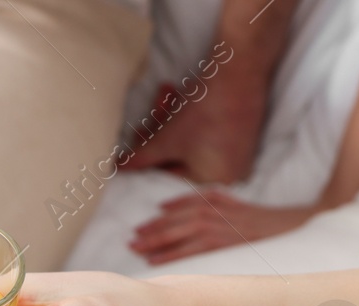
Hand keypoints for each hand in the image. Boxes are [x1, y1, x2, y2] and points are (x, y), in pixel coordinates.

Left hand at [122, 83, 265, 184]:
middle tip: (148, 117)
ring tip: (165, 94)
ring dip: (172, 119)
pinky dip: (190, 116)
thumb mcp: (164, 139)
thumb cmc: (203, 110)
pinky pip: (206, 133)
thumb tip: (118, 169)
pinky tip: (178, 95)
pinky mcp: (240, 134)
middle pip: (179, 158)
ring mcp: (237, 155)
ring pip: (190, 142)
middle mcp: (229, 175)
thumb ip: (140, 158)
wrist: (241, 68)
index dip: (146, 159)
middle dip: (160, 133)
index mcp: (212, 184)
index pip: (168, 176)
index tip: (133, 143)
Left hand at [130, 188, 315, 264]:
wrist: (290, 224)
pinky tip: (154, 260)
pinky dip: (171, 254)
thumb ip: (203, 200)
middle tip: (130, 241)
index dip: (157, 219)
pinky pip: (192, 249)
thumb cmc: (258, 218)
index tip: (138, 228)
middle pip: (174, 221)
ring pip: (179, 233)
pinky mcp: (224, 243)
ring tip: (136, 250)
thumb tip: (167, 206)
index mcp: (214, 201)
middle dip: (150, 231)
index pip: (178, 208)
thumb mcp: (230, 202)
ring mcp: (218, 227)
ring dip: (155, 242)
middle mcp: (213, 212)